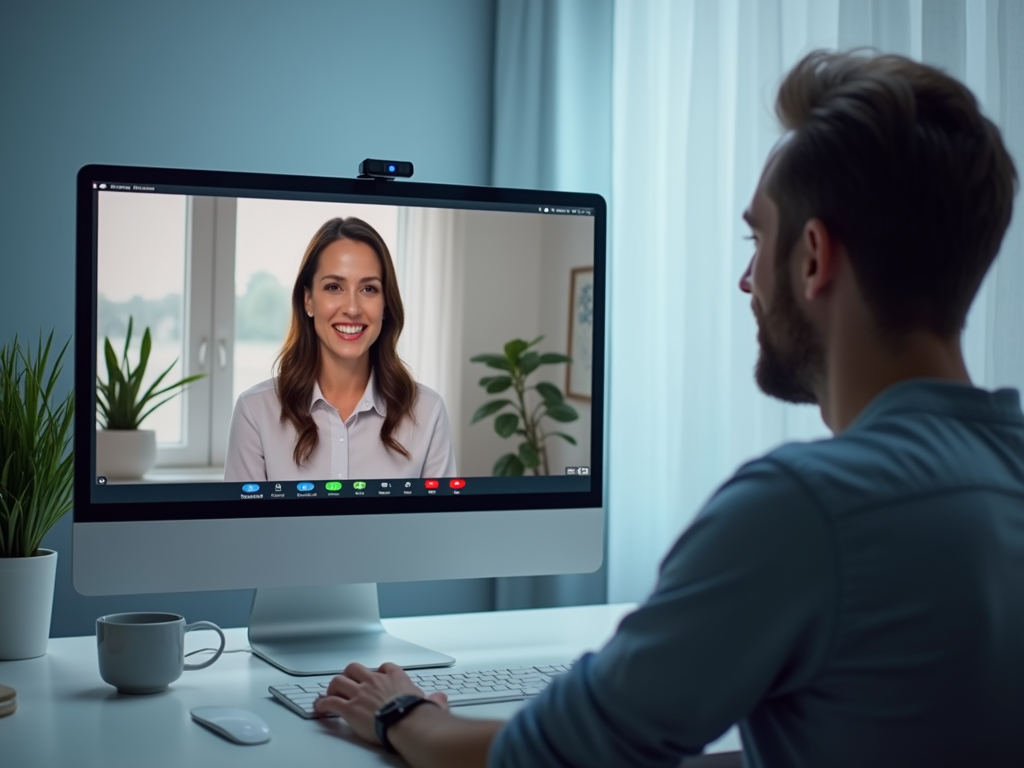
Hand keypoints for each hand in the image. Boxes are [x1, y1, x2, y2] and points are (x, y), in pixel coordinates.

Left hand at [314, 661, 448, 744]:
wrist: (407, 722)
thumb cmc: (417, 714)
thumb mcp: (430, 702)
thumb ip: (434, 700)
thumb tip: (441, 699)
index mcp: (395, 678)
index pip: (385, 667)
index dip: (378, 671)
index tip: (376, 676)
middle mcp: (375, 682)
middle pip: (355, 668)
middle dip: (349, 674)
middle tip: (347, 683)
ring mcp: (360, 693)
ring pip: (338, 681)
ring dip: (333, 687)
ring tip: (330, 694)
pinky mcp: (349, 708)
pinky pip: (329, 701)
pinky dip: (322, 704)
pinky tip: (319, 708)